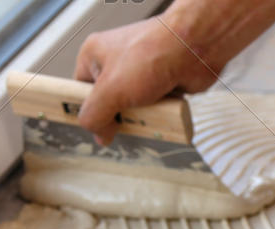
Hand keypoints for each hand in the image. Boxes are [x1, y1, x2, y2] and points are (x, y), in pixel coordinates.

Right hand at [75, 18, 220, 144]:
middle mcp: (116, 63)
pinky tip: (162, 109)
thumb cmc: (153, 54)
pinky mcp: (158, 84)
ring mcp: (139, 74)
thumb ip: (94, 115)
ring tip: (148, 110)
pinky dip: (157, 115)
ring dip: (140, 117)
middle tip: (127, 116)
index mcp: (95, 56)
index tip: (94, 125)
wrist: (194, 47)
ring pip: (131, 110)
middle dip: (119, 116)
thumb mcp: (110, 91)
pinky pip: (151, 110)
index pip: (79, 92)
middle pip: (107, 105)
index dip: (88, 111)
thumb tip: (98, 134)